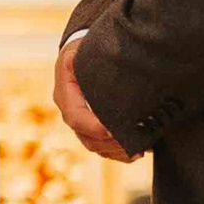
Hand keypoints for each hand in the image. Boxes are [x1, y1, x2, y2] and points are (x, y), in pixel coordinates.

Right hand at [53, 34, 127, 160]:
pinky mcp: (90, 127)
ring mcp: (79, 122)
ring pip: (94, 146)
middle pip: (86, 137)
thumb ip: (91, 63)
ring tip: (138, 149)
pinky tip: (137, 152)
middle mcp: (69, 110)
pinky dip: (118, 153)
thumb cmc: (84, 50)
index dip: (95, 127)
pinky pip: (101, 147)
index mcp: (65, 93)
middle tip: (133, 142)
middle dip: (110, 143)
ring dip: (116, 151)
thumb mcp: (83, 51)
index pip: (76, 118)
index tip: (115, 130)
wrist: (80, 53)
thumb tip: (117, 70)